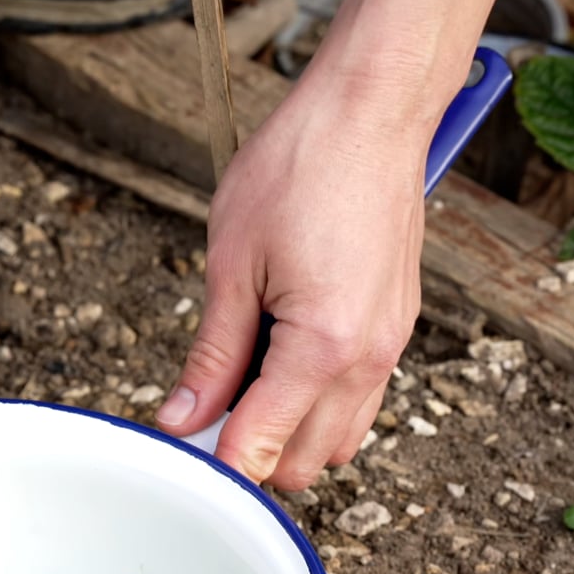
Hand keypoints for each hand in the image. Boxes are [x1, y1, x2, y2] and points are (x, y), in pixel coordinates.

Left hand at [154, 75, 428, 489]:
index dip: (212, 461)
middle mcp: (369, 359)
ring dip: (286, 431)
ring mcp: (391, 345)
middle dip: (248, 451)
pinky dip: (317, 402)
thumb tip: (183, 418)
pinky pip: (359, 399)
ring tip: (239, 379)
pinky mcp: (397, 326)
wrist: (371, 111)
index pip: (260, 447)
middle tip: (199, 409)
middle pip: (303, 463)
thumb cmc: (302, 168)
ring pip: (338, 440)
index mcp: (323, 348)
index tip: (177, 449)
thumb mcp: (232, 266)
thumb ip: (212, 356)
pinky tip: (277, 359)